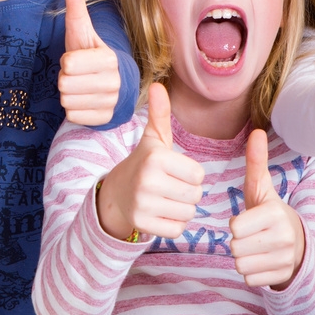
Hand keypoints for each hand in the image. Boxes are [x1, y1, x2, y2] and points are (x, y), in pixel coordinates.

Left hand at [59, 0, 120, 126]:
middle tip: (78, 73)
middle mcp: (114, 82)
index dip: (67, 61)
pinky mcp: (104, 119)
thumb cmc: (91, 52)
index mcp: (109, 58)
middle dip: (66, 78)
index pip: (68, 64)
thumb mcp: (81, 27)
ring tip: (81, 85)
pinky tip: (85, 100)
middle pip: (64, 84)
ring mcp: (111, 103)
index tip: (78, 59)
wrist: (114, 82)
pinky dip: (74, 109)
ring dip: (69, 93)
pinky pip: (72, 115)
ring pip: (67, 100)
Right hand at [94, 84, 203, 241]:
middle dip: (188, 193)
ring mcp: (143, 204)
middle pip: (196, 195)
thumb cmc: (144, 163)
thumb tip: (158, 85)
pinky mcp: (142, 224)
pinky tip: (160, 213)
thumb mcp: (153, 139)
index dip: (190, 174)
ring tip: (165, 199)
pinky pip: (177, 229)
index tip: (174, 171)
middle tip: (169, 187)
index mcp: (156, 158)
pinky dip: (173, 224)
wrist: (116, 192)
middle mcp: (148, 180)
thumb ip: (160, 114)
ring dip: (181, 209)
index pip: (198, 175)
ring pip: (188, 213)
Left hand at [229, 128, 305, 289]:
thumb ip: (256, 163)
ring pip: (240, 265)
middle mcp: (283, 237)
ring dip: (244, 259)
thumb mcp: (262, 190)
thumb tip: (257, 132)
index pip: (234, 227)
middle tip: (253, 236)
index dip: (236, 225)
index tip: (250, 221)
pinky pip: (249, 279)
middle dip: (239, 243)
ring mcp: (285, 259)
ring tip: (257, 248)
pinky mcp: (282, 276)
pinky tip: (263, 262)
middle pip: (235, 248)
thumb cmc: (270, 214)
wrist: (299, 245)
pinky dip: (252, 273)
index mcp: (275, 213)